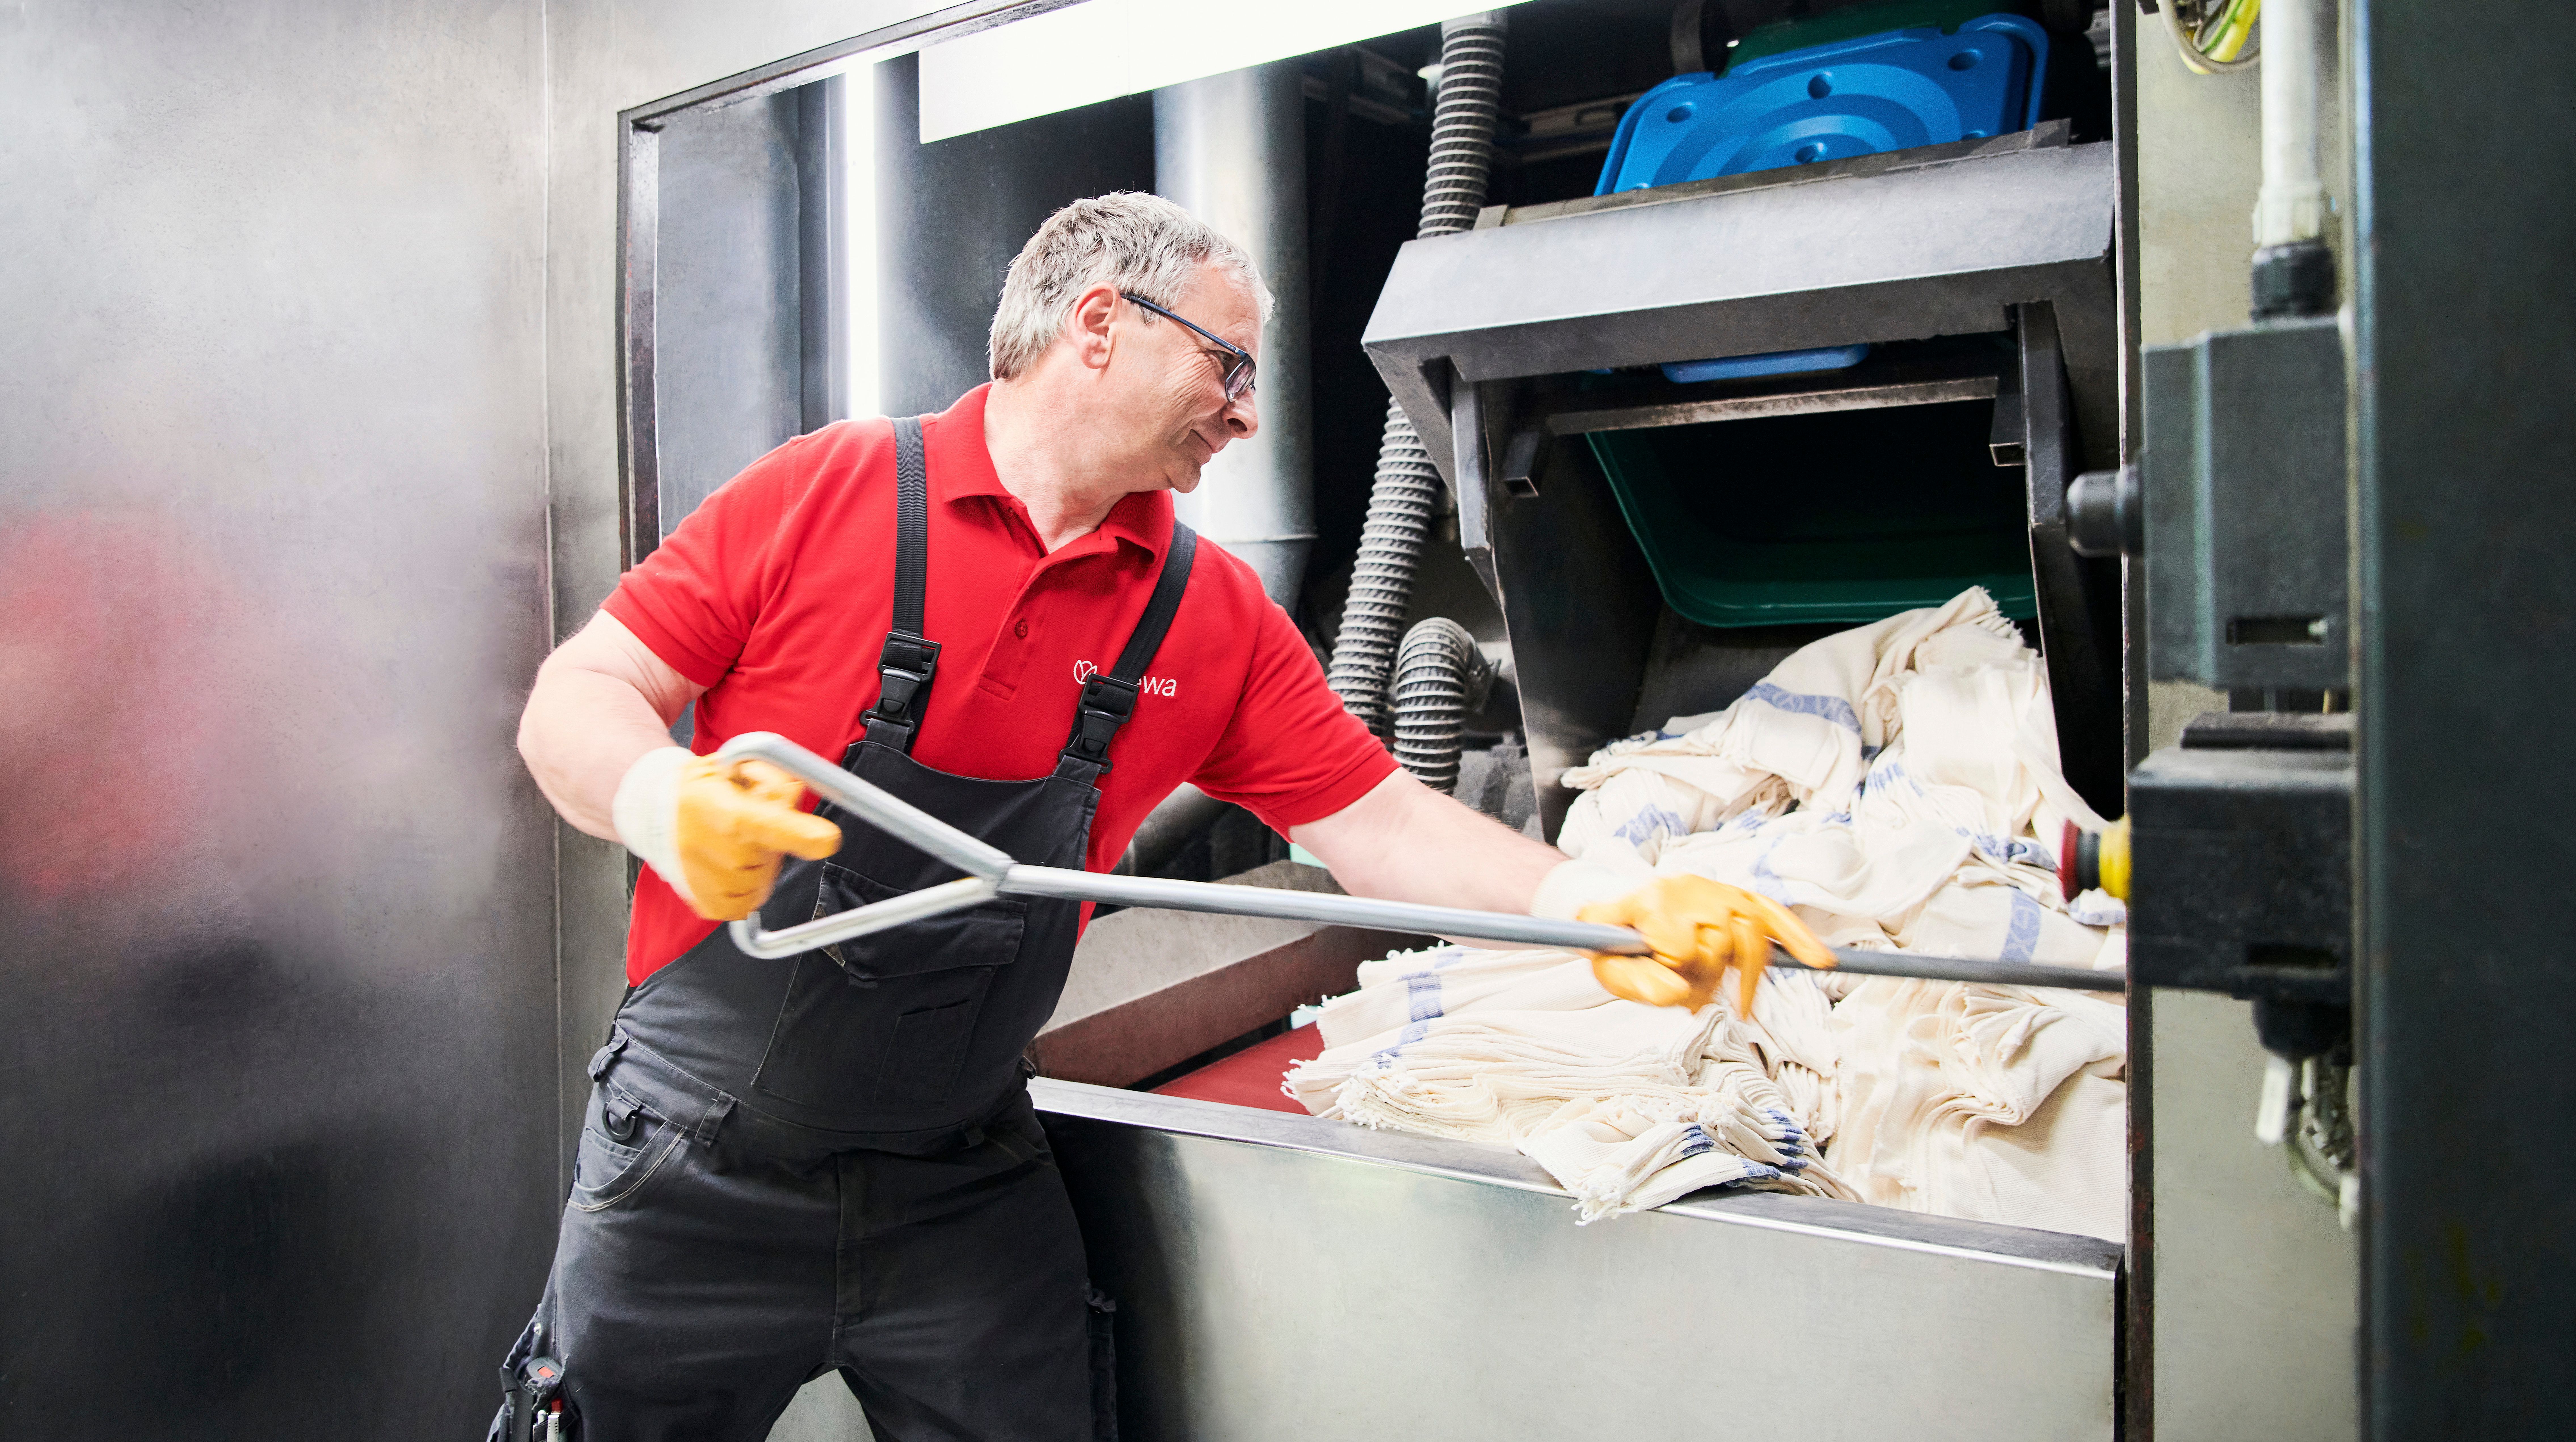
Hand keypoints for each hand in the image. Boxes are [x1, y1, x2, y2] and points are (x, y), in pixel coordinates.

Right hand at [614, 749, 842, 920]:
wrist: (652, 814)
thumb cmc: (699, 789)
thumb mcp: (737, 767)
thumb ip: (775, 781)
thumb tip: (795, 799)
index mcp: (726, 814)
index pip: (769, 826)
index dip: (801, 834)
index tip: (828, 839)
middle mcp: (718, 853)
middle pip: (774, 855)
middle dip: (771, 839)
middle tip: (745, 823)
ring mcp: (712, 884)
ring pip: (764, 879)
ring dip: (758, 862)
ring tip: (730, 842)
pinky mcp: (710, 905)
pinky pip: (748, 902)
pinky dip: (746, 885)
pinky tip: (727, 864)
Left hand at [1577, 875, 1836, 1013]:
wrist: (1620, 911)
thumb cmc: (1615, 945)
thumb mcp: (1608, 969)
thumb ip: (1637, 984)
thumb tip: (1680, 995)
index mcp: (1651, 901)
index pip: (1681, 949)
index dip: (1677, 977)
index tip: (1666, 984)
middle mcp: (1688, 889)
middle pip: (1719, 945)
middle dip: (1710, 983)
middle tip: (1695, 1002)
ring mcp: (1717, 891)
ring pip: (1751, 937)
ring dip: (1747, 980)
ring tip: (1739, 1005)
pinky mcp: (1740, 898)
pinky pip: (1776, 917)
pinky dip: (1800, 939)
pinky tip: (1822, 960)